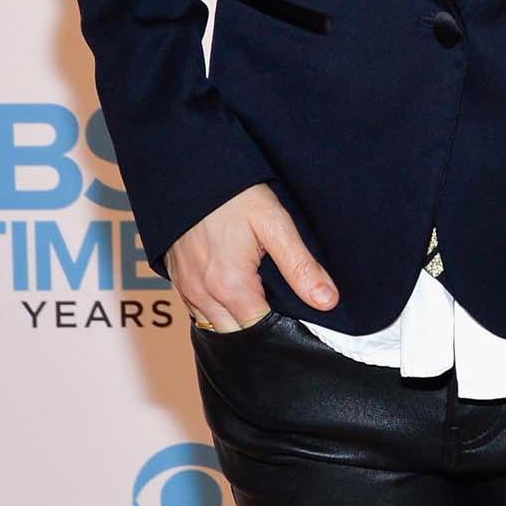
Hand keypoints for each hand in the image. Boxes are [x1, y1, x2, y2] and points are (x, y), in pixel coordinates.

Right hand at [167, 185, 337, 330]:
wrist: (190, 170)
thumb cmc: (233, 193)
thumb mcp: (274, 223)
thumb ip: (300, 266)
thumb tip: (327, 301)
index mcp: (230, 285)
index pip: (263, 331)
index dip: (284, 329)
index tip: (299, 317)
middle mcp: (204, 294)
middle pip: (239, 335)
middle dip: (262, 330)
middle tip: (284, 309)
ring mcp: (187, 289)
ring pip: (217, 328)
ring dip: (239, 323)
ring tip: (262, 302)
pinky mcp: (178, 280)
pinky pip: (200, 313)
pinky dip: (220, 313)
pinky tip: (237, 296)